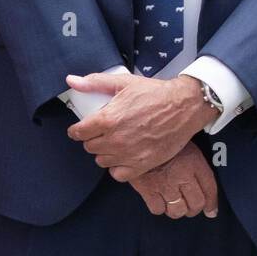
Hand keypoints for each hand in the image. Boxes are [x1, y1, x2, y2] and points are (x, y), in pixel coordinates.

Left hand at [66, 72, 213, 180]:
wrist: (185, 106)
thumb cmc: (154, 93)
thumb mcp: (122, 82)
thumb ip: (94, 82)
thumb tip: (71, 80)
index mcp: (107, 119)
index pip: (78, 132)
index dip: (77, 130)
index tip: (81, 129)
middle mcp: (116, 140)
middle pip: (89, 147)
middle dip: (92, 139)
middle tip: (101, 132)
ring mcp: (130, 155)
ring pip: (102, 161)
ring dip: (104, 153)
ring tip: (113, 143)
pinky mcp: (144, 165)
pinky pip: (119, 175)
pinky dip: (118, 168)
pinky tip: (122, 157)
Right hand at [128, 141, 218, 219]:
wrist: (133, 135)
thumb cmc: (157, 137)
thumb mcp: (181, 142)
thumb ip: (192, 159)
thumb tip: (199, 177)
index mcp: (193, 162)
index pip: (210, 189)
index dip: (211, 203)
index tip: (210, 210)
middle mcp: (182, 175)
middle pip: (196, 203)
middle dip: (193, 209)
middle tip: (188, 207)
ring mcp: (165, 184)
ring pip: (177, 210)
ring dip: (176, 210)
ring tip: (172, 205)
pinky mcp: (147, 189)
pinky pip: (157, 208)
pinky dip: (158, 208)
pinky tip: (157, 201)